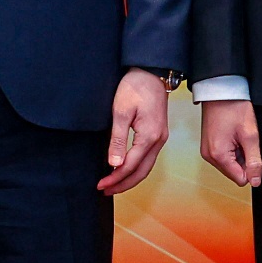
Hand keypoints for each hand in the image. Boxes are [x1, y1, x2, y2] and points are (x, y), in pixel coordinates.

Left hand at [100, 69, 170, 194]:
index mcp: (149, 137)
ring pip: (146, 167)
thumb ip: (117, 139)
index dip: (115, 178)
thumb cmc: (134, 88)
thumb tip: (113, 164)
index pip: (130, 166)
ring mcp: (160, 138)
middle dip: (123, 184)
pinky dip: (136, 168)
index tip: (100, 184)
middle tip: (105, 190)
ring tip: (113, 185)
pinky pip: (148, 158)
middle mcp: (159, 140)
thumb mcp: (121, 112)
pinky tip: (125, 169)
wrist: (150, 72)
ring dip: (130, 178)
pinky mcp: (158, 134)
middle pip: (141, 172)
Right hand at [198, 97, 261, 186]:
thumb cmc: (234, 107)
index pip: (241, 179)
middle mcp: (209, 156)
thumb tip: (256, 181)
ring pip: (230, 164)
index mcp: (218, 155)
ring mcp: (207, 151)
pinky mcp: (208, 146)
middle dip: (244, 159)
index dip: (251, 167)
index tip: (251, 149)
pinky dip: (232, 148)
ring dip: (239, 153)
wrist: (220, 91)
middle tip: (244, 140)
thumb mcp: (250, 135)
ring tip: (238, 135)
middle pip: (235, 172)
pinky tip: (233, 134)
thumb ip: (254, 161)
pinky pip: (224, 156)